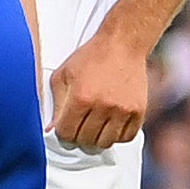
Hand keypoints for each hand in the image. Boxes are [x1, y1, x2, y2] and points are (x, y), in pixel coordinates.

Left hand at [51, 28, 151, 151]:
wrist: (122, 46)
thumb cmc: (89, 59)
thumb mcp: (63, 76)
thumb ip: (56, 104)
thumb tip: (51, 130)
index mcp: (80, 98)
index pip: (66, 133)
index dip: (62, 134)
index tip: (63, 129)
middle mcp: (103, 106)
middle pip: (86, 141)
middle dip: (78, 139)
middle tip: (77, 131)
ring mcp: (123, 110)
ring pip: (106, 142)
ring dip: (96, 140)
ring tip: (93, 129)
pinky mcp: (139, 111)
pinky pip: (126, 137)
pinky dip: (116, 136)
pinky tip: (109, 127)